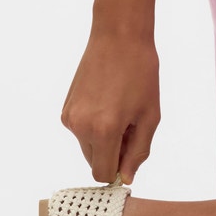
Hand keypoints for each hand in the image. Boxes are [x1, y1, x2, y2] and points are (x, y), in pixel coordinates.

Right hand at [60, 28, 160, 184]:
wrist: (118, 37)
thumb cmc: (140, 74)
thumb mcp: (150, 116)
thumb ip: (139, 151)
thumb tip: (126, 178)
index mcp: (103, 130)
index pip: (103, 174)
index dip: (118, 172)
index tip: (130, 157)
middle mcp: (80, 127)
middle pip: (95, 162)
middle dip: (113, 152)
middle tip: (131, 125)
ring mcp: (69, 117)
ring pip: (88, 147)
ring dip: (103, 140)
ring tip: (120, 110)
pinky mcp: (65, 108)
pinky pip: (81, 131)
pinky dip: (93, 126)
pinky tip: (107, 102)